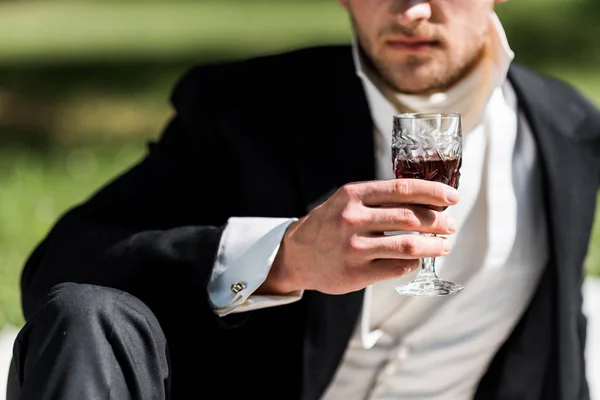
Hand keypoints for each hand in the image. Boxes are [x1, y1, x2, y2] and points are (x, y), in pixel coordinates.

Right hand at [258, 179, 459, 294]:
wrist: (296, 255)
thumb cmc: (328, 224)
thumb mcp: (346, 201)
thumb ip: (378, 198)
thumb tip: (426, 200)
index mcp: (353, 195)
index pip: (403, 189)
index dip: (433, 193)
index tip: (453, 198)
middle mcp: (352, 219)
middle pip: (411, 218)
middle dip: (439, 222)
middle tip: (450, 225)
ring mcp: (354, 248)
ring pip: (409, 246)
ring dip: (434, 246)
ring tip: (443, 245)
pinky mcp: (356, 273)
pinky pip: (397, 268)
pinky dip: (414, 263)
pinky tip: (417, 260)